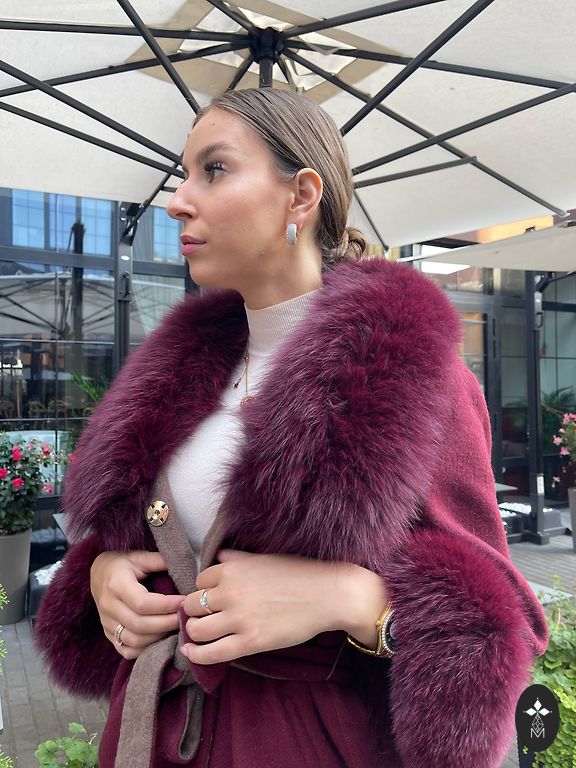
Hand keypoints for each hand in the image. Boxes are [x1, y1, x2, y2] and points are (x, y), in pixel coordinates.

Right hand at [90, 550, 184, 659]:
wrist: (98, 573)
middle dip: (167, 623)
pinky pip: (126, 650)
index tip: (184, 601)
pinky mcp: (108, 634)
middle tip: (185, 616)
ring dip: (159, 637)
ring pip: (134, 641)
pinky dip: (145, 649)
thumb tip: (184, 566)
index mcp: (116, 584)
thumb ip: (159, 561)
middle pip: (139, 625)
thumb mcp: (139, 556)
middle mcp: (108, 606)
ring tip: (176, 626)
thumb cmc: (122, 564)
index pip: (142, 603)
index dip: (166, 605)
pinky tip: (160, 638)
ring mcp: (106, 623)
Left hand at [180, 550, 388, 664]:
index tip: (210, 597)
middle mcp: (230, 592)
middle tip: (202, 616)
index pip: (199, 581)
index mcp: (232, 569)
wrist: (327, 594)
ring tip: (198, 633)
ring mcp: (239, 619)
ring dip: (193, 631)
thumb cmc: (299, 573)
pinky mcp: (250, 642)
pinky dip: (196, 655)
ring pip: (197, 629)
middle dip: (195, 611)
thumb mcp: (264, 558)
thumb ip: (238, 558)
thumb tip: (218, 555)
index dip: (203, 589)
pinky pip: (211, 653)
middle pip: (193, 604)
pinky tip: (190, 654)